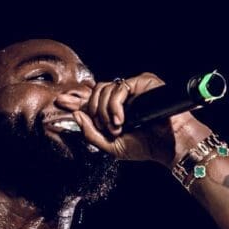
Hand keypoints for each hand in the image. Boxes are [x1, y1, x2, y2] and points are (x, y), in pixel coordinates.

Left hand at [73, 73, 212, 166]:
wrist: (168, 145)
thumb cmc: (144, 146)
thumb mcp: (110, 146)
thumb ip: (90, 134)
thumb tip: (77, 115)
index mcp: (114, 110)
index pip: (90, 100)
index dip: (75, 100)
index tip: (60, 102)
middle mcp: (122, 97)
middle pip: (94, 93)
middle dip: (93, 112)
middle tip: (106, 128)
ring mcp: (132, 88)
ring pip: (103, 89)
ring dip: (104, 112)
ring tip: (117, 127)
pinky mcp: (142, 82)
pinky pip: (118, 88)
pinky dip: (115, 106)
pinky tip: (122, 120)